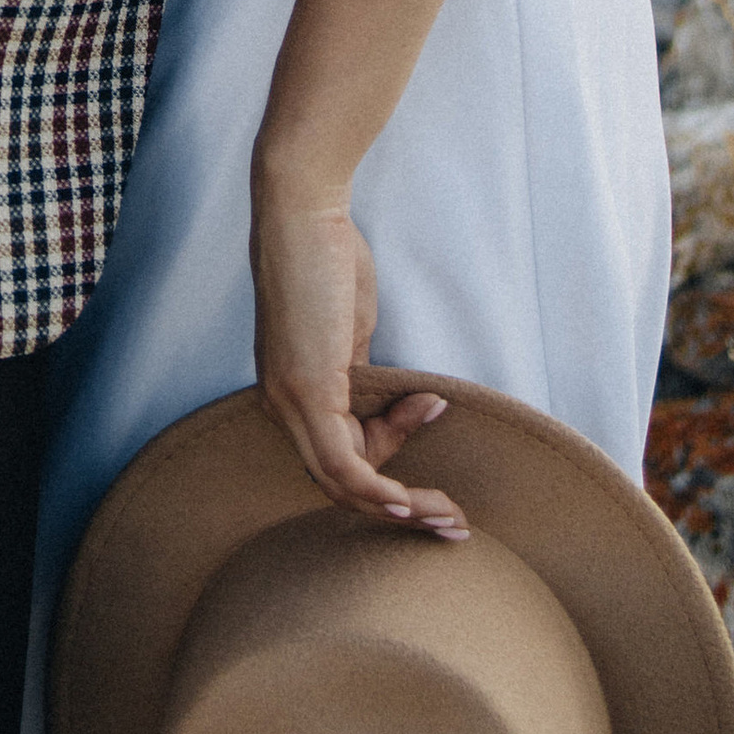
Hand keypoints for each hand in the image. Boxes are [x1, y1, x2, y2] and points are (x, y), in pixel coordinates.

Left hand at [250, 170, 467, 535]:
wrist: (303, 211)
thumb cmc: (325, 255)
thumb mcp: (350, 327)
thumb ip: (362, 370)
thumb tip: (398, 399)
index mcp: (290, 392)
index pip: (341, 454)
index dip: (392, 454)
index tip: (433, 410)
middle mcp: (281, 406)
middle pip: (341, 484)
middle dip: (400, 509)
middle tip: (452, 522)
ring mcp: (289, 401)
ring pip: (342, 484)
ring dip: (400, 508)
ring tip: (448, 517)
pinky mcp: (305, 390)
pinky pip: (342, 463)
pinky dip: (377, 489)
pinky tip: (411, 501)